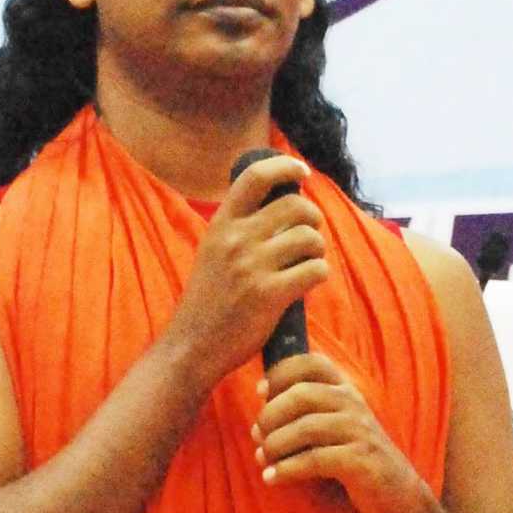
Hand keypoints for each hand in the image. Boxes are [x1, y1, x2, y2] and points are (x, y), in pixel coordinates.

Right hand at [163, 154, 330, 391]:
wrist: (192, 345)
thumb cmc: (208, 300)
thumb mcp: (213, 251)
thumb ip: (239, 228)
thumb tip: (279, 204)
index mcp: (221, 224)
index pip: (255, 176)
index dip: (285, 167)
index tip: (302, 172)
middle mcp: (237, 240)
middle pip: (295, 206)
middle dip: (313, 217)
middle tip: (311, 232)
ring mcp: (253, 267)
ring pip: (309, 238)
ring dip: (318, 248)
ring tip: (309, 260)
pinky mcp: (270, 296)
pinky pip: (315, 270)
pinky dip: (320, 273)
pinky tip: (310, 281)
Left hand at [252, 354, 429, 512]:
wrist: (396, 491)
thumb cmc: (355, 456)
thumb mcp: (335, 425)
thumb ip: (306, 412)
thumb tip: (259, 413)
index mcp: (344, 389)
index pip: (311, 363)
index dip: (280, 372)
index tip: (260, 392)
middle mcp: (353, 403)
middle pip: (301, 394)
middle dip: (271, 415)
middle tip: (257, 436)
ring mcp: (359, 431)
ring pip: (306, 428)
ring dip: (275, 445)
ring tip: (262, 460)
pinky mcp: (361, 460)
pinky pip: (315, 460)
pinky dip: (288, 470)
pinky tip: (272, 479)